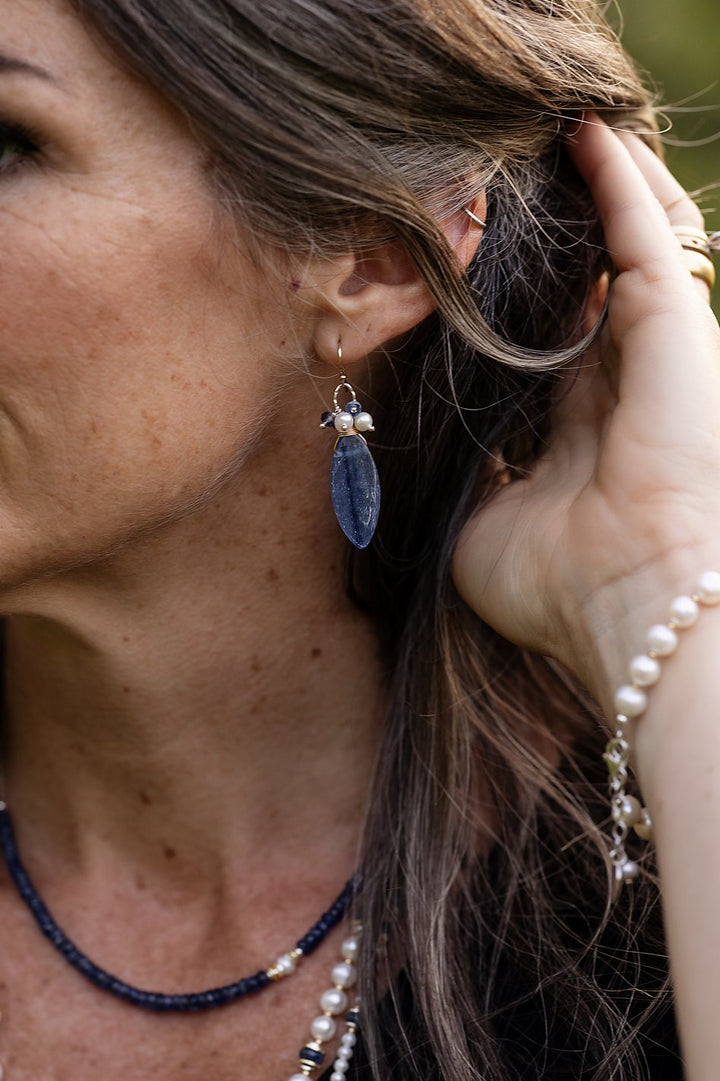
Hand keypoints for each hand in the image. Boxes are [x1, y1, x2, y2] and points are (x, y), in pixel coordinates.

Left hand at [452, 115, 719, 703]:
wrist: (630, 603)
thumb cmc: (559, 586)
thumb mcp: (483, 528)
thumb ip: (469, 480)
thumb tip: (443, 452)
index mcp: (580, 430)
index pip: (547, 348)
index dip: (513, 307)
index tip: (467, 268)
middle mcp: (620, 382)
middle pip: (582, 287)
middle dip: (549, 239)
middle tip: (503, 184)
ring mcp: (653, 347)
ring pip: (623, 244)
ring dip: (588, 192)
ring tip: (544, 139)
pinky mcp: (677, 320)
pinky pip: (644, 228)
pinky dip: (616, 179)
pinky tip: (581, 132)